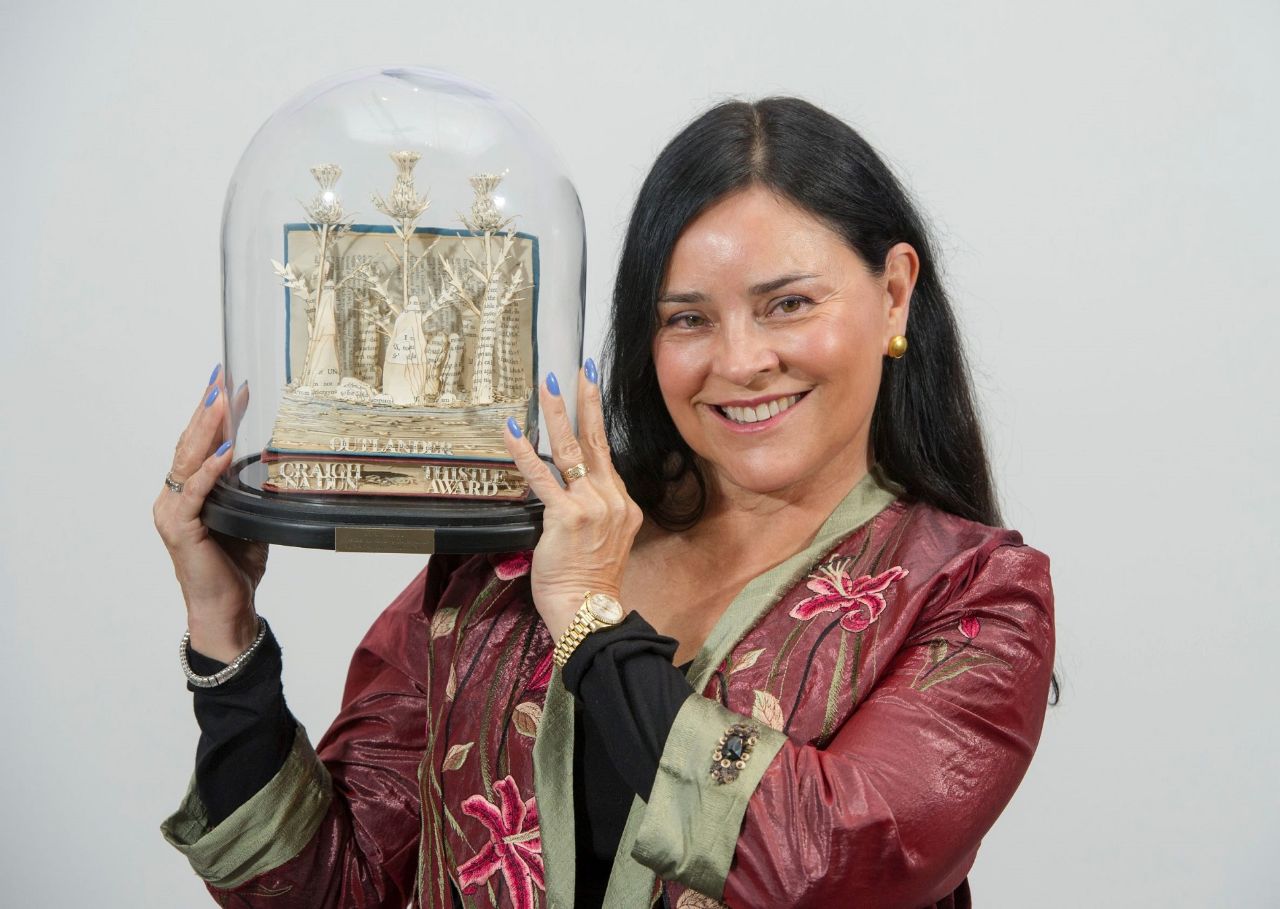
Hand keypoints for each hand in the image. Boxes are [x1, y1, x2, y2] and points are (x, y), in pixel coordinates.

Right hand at [152, 366, 266, 662]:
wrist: (227, 609)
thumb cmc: (235, 567)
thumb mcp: (249, 517)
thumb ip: (250, 489)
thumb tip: (270, 462)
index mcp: (188, 493)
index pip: (199, 443)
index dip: (213, 413)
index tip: (230, 383)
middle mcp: (174, 498)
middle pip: (190, 442)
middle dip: (207, 408)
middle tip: (223, 377)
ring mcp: (173, 512)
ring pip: (189, 459)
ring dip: (208, 427)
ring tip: (222, 399)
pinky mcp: (180, 529)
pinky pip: (197, 492)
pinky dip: (210, 469)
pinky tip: (224, 449)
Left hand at [503, 360, 642, 642]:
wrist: (589, 612)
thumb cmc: (591, 584)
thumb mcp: (605, 542)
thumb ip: (594, 514)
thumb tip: (570, 500)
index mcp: (622, 504)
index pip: (606, 456)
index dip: (598, 423)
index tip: (592, 393)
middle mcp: (611, 499)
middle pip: (598, 440)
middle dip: (589, 401)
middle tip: (583, 369)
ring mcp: (591, 506)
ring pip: (572, 450)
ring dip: (558, 414)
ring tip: (550, 386)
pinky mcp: (566, 516)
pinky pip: (542, 477)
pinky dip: (524, 451)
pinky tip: (512, 430)